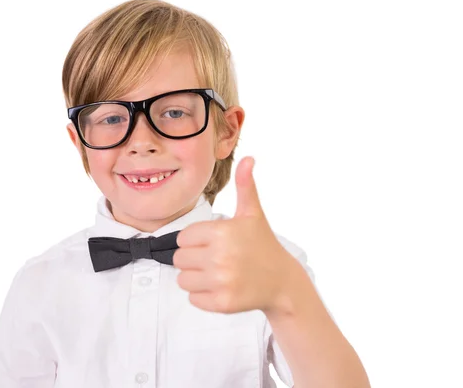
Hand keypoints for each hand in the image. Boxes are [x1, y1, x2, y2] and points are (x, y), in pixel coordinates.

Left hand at [174, 156, 297, 313]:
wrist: (282, 281)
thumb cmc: (262, 244)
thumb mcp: (252, 213)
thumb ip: (245, 186)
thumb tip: (248, 158)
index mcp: (222, 232)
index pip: (183, 238)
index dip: (195, 240)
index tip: (213, 243)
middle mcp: (221, 257)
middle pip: (180, 259)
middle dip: (194, 259)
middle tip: (216, 259)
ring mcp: (222, 282)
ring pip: (183, 280)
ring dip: (196, 278)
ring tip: (217, 273)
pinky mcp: (223, 303)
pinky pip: (193, 299)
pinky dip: (203, 296)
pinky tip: (222, 287)